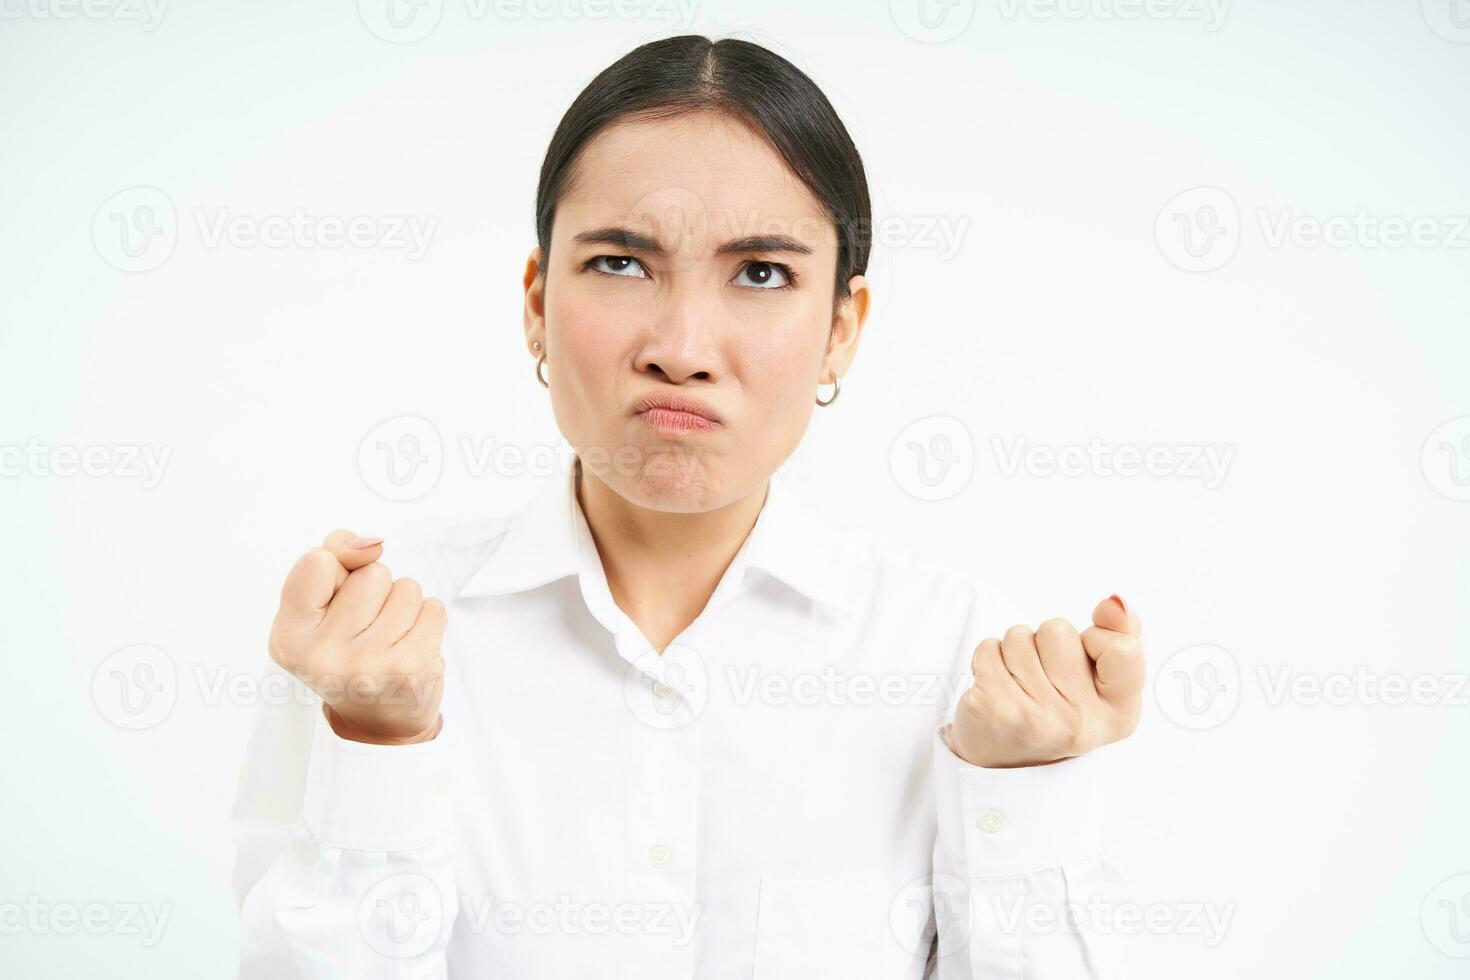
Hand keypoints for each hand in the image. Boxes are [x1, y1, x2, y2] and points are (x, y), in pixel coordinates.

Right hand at [268, 529, 445, 743]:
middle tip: (365, 627)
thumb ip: (333, 560)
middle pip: (370, 573)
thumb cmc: (345, 653)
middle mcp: (325, 655)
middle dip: (376, 590)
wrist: (377, 721)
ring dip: (403, 605)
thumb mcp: (317, 610)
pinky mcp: (413, 670)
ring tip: (388, 638)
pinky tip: (408, 646)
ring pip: (406, 588)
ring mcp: (370, 665)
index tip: (337, 595)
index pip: (317, 562)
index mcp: (290, 636)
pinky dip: (426, 620)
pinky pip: (432, 608)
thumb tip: (371, 542)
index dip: (338, 567)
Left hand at [949, 594, 1144, 767]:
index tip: (1087, 659)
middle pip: (1058, 630)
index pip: (1122, 648)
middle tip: (1045, 678)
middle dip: (1046, 642)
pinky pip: (988, 648)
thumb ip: (1121, 634)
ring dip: (1015, 650)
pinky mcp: (995, 711)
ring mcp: (1036, 719)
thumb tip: (1115, 602)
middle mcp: (1080, 723)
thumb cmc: (1061, 707)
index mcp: (1118, 714)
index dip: (1096, 639)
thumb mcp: (1104, 681)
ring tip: (1020, 683)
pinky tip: (997, 687)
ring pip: (1019, 636)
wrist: (1006, 760)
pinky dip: (988, 658)